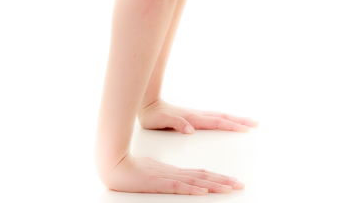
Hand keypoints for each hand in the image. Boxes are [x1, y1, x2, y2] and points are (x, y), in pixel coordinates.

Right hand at [100, 153, 243, 193]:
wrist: (114, 164)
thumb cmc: (132, 169)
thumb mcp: (154, 173)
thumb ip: (167, 177)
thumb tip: (178, 180)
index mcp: (176, 172)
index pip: (202, 175)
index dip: (218, 178)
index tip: (233, 181)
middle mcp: (176, 174)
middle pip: (204, 177)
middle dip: (224, 182)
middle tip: (240, 185)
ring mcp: (168, 178)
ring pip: (196, 181)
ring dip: (214, 185)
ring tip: (230, 188)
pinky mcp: (158, 183)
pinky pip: (178, 187)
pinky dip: (192, 189)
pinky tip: (203, 191)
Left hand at [138, 98, 258, 133]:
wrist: (147, 105)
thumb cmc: (153, 116)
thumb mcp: (161, 121)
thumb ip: (177, 124)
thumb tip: (191, 130)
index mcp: (193, 118)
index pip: (217, 122)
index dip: (231, 126)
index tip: (245, 129)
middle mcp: (197, 115)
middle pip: (223, 117)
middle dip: (240, 121)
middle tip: (255, 124)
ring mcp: (197, 115)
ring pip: (220, 116)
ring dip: (235, 119)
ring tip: (247, 122)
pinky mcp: (194, 116)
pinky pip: (214, 117)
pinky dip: (225, 119)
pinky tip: (227, 121)